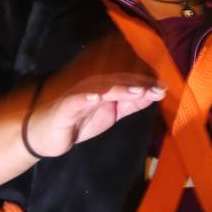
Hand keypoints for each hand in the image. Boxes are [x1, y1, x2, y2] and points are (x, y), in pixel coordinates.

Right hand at [22, 33, 165, 157]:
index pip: (129, 78)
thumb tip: (157, 92)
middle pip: (119, 79)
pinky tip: (98, 97)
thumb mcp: (112, 112)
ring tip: (139, 90)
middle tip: (159, 88)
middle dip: (140, 83)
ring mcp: (80, 93)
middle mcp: (95, 84)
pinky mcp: (66, 106)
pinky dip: (87, 97)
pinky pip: (77, 100)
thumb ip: (132, 102)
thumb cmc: (79, 119)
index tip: (166, 86)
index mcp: (107, 84)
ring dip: (121, 88)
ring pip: (102, 87)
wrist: (44, 133)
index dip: (147, 80)